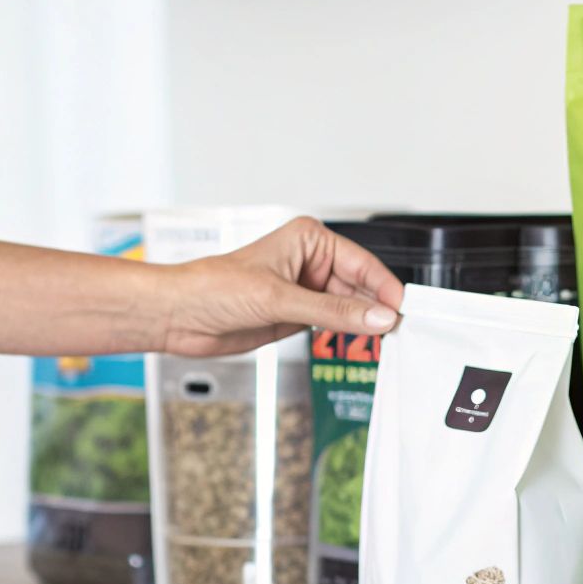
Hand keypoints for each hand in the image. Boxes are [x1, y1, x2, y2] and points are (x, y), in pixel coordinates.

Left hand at [157, 217, 403, 355]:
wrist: (179, 315)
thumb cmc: (213, 287)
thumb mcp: (279, 299)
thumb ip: (332, 310)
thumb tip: (377, 316)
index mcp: (309, 240)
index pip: (362, 263)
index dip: (384, 288)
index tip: (403, 311)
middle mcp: (311, 262)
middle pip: (361, 286)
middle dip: (378, 308)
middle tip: (400, 331)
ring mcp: (306, 290)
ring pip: (351, 307)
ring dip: (365, 324)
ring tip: (385, 340)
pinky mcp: (298, 315)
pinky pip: (334, 324)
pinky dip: (349, 334)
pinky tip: (363, 343)